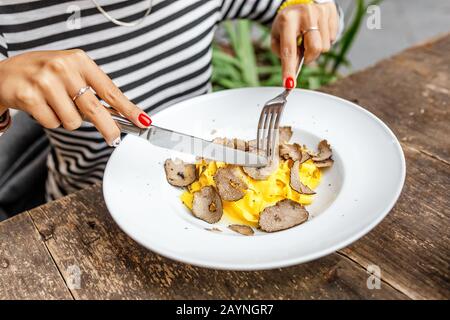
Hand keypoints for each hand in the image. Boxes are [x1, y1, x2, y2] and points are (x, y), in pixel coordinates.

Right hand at [0, 50, 151, 145]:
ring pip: (73, 121)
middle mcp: (63, 67)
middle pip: (95, 109)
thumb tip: (120, 115)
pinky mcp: (29, 95)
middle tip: (113, 137)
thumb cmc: (43, 74)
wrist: (5, 73)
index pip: (110, 90)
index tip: (142, 120)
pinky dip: (50, 120)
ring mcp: (45, 81)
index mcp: (79, 61)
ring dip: (67, 119)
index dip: (128, 108)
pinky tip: (41, 106)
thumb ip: (93, 91)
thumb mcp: (71, 74)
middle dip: (108, 128)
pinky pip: (53, 123)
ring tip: (54, 104)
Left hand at [271, 2, 338, 87]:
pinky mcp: (332, 12)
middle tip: (304, 53)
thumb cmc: (288, 21)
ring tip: (309, 37)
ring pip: (325, 46)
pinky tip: (317, 31)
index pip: (289, 50)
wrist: (302, 0)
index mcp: (288, 20)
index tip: (289, 84)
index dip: (289, 69)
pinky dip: (324, 39)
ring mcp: (321, 12)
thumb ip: (282, 52)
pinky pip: (333, 38)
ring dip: (316, 48)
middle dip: (310, 57)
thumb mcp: (277, 34)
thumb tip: (294, 67)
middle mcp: (306, 14)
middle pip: (315, 49)